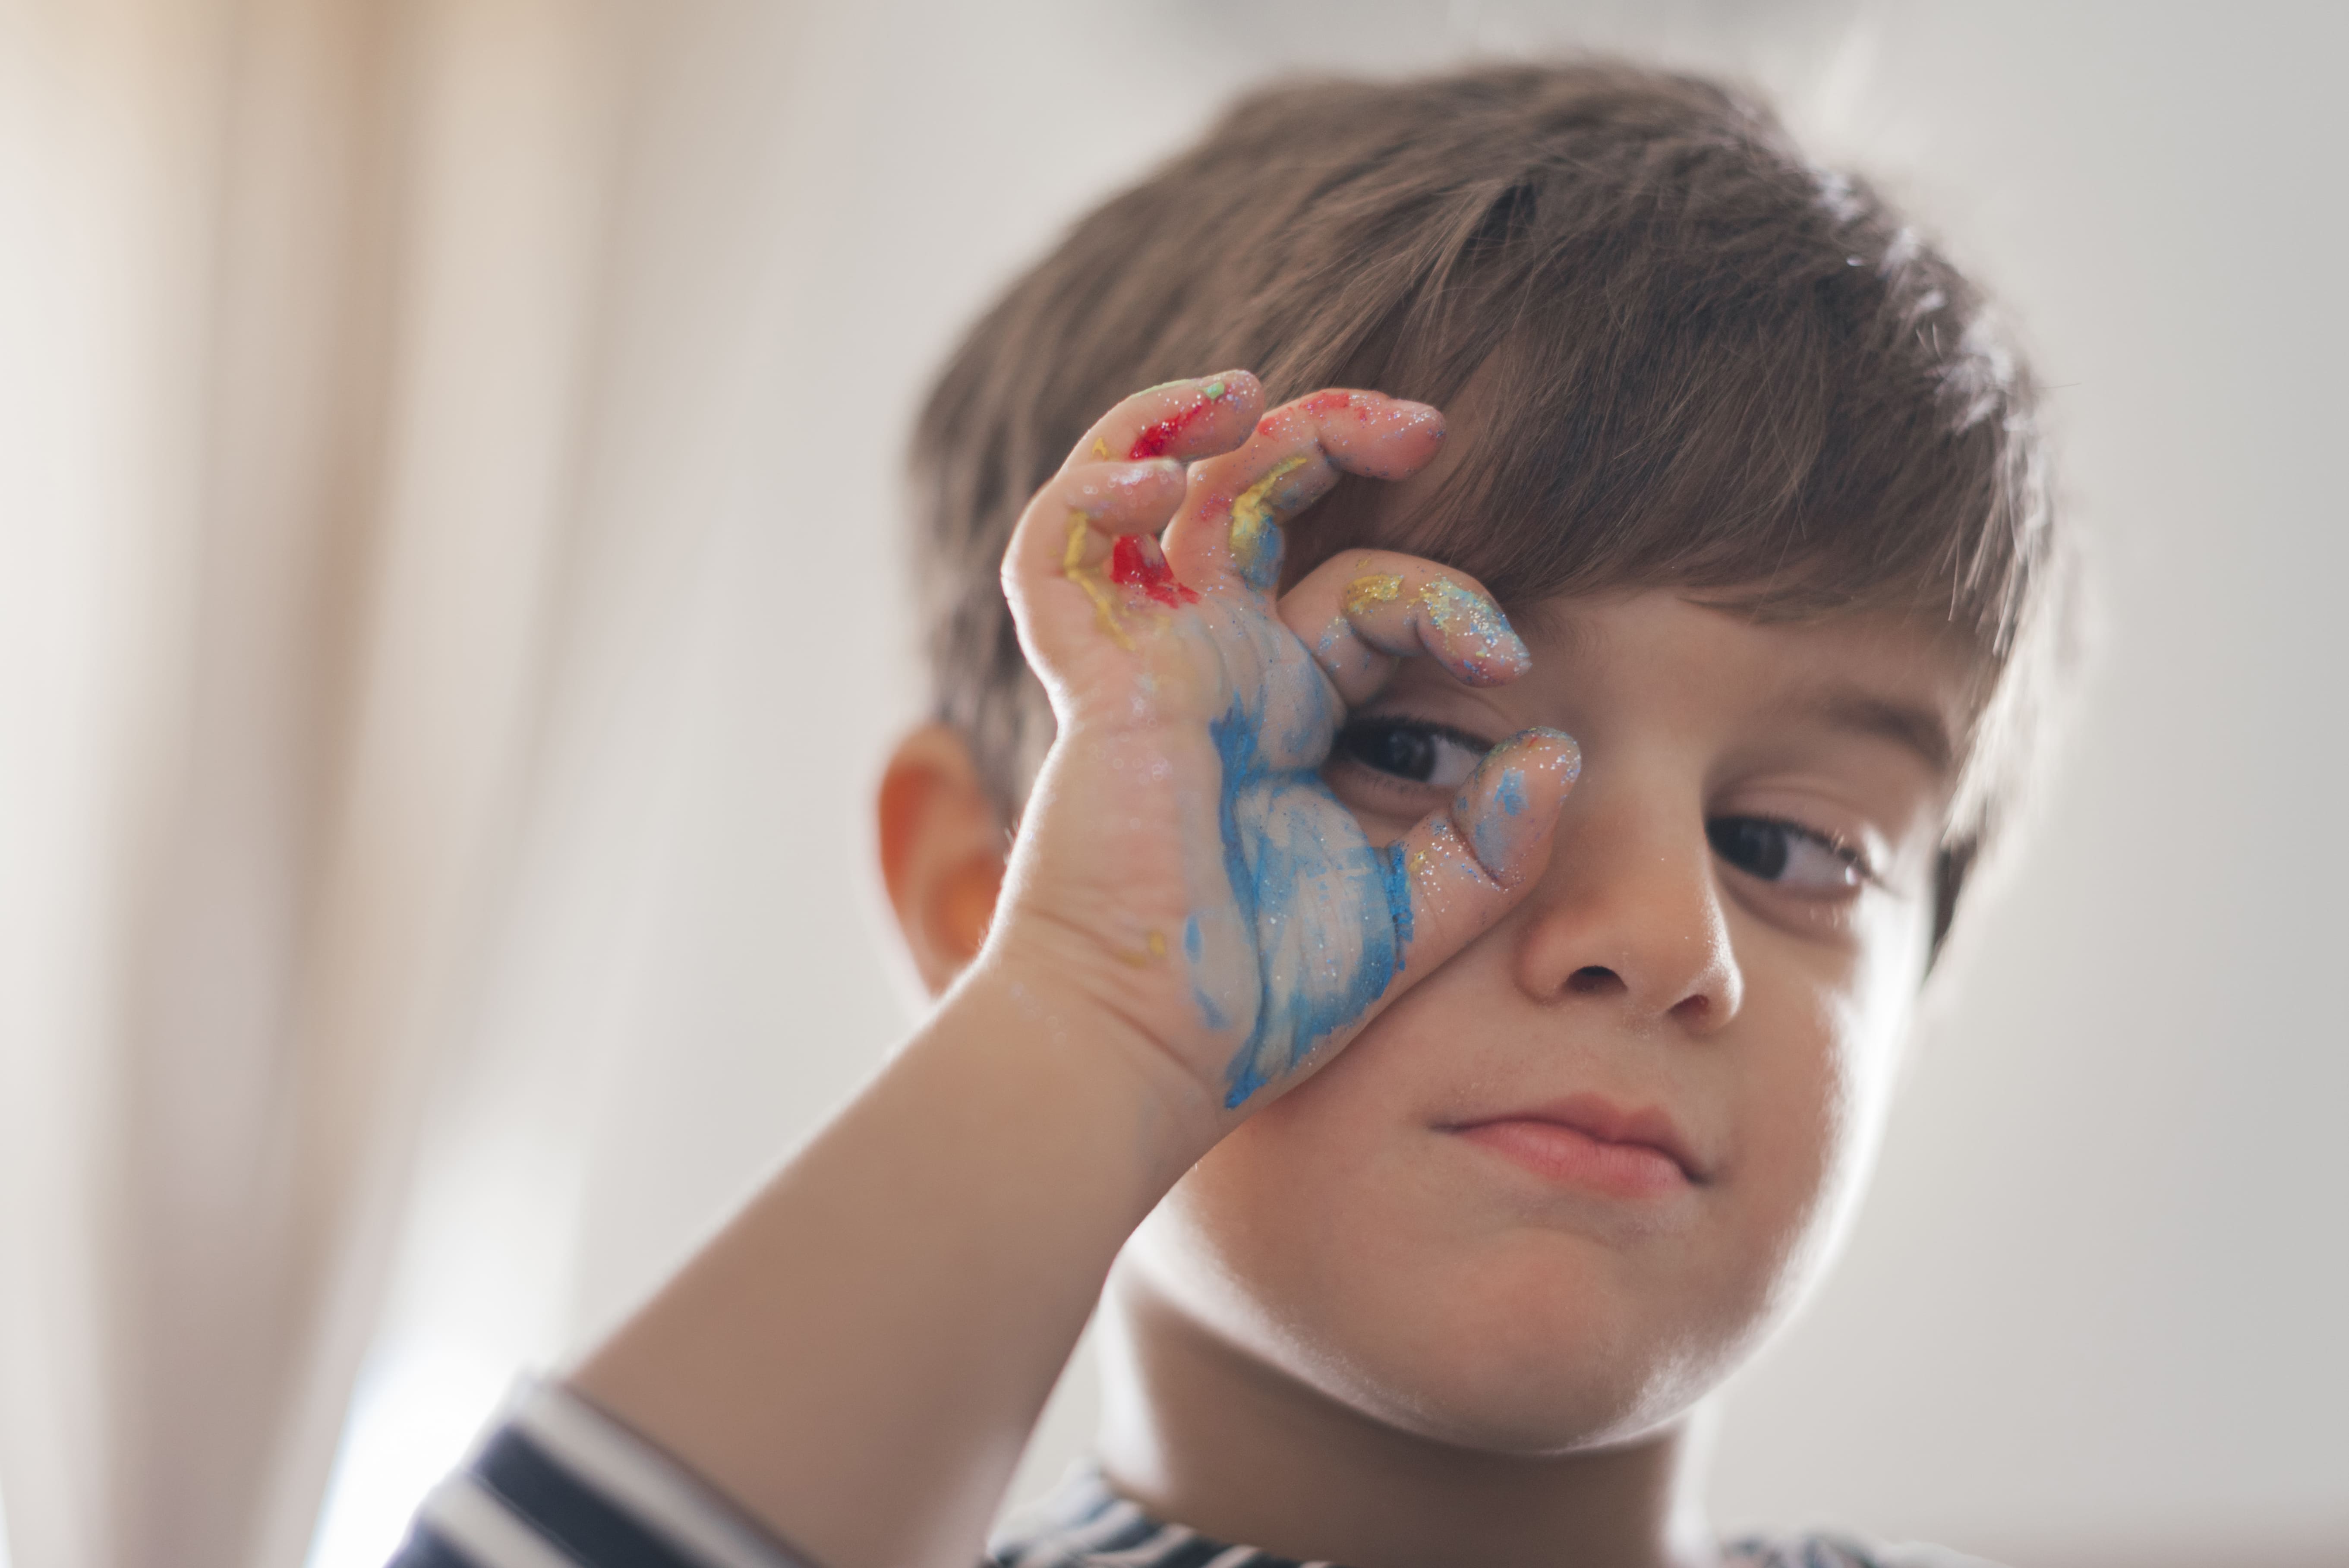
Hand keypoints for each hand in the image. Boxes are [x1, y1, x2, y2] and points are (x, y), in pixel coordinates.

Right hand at [989, 372, 1579, 1124]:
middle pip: (1264, 505)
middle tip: (1427, 425)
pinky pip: (1060, 549)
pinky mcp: (1095, 684)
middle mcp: (1216, 672)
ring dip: (1201, 423)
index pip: (1369, 597)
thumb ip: (1489, 842)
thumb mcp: (1409, 913)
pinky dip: (1097, 486)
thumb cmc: (1259, 999)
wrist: (1150, 1056)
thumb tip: (1560, 753)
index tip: (1505, 660)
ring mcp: (1149, 667)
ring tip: (1256, 390)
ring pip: (1163, 494)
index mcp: (1285, 714)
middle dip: (1335, 438)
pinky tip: (1167, 469)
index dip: (1448, 599)